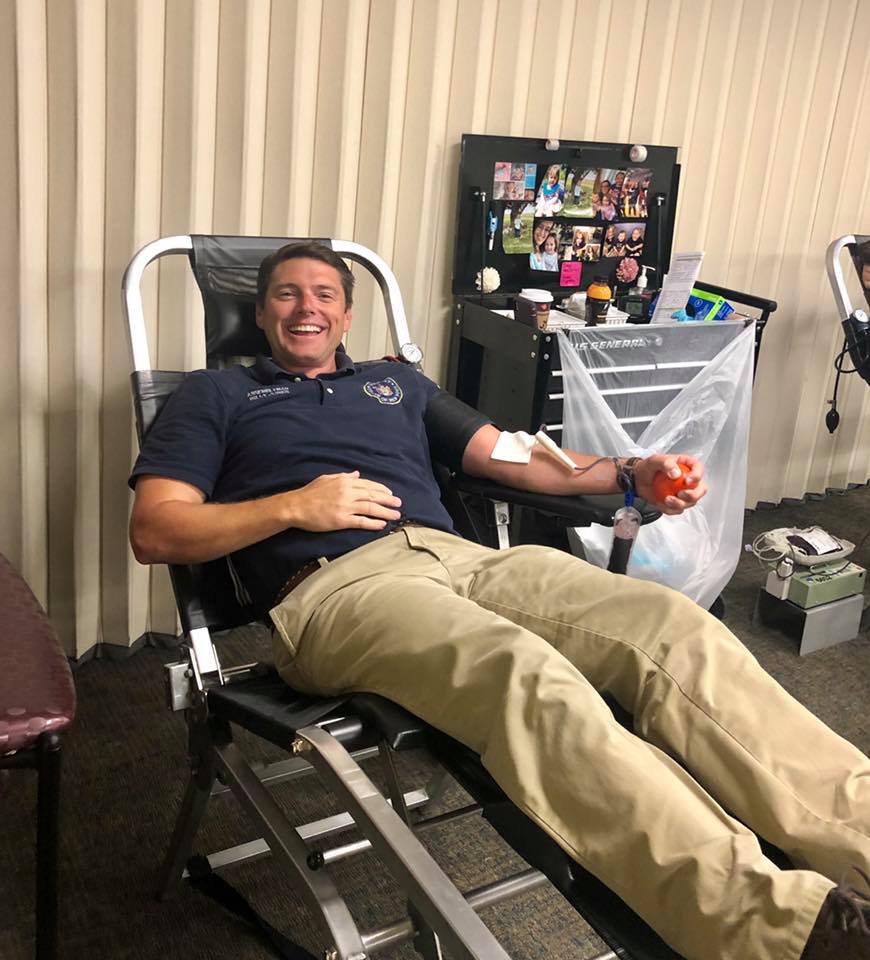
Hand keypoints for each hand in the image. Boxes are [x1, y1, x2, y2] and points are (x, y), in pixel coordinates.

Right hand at [286, 471, 401, 531]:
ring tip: (395, 515)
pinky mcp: (341, 520)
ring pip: (371, 508)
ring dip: (385, 512)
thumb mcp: (327, 479)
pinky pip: (361, 521)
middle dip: (388, 500)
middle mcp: (347, 493)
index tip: (390, 493)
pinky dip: (373, 523)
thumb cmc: (310, 493)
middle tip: (398, 504)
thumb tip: (357, 474)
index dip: (381, 489)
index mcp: (344, 482)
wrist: (296, 506)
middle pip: (373, 496)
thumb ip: (343, 476)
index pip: (368, 485)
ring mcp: (345, 507)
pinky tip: (382, 524)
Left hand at [634, 454, 706, 515]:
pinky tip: (660, 503)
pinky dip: (670, 509)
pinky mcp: (677, 503)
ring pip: (691, 502)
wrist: (638, 480)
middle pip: (700, 489)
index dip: (697, 475)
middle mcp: (688, 480)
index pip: (699, 469)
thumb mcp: (655, 460)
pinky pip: (678, 510)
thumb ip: (666, 464)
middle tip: (680, 494)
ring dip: (680, 504)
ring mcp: (684, 492)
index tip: (687, 481)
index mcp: (687, 465)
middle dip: (693, 495)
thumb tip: (677, 474)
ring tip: (666, 499)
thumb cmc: (648, 467)